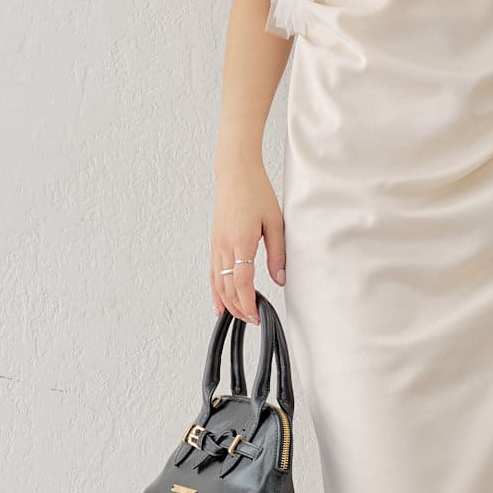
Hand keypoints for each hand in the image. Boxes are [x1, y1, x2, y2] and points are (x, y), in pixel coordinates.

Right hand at [209, 161, 285, 321]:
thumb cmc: (255, 192)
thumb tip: (280, 278)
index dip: (247, 302)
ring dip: (226, 302)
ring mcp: (216, 244)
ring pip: (217, 282)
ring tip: (238, 315)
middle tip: (251, 318)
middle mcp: (224, 245)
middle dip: (238, 307)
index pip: (241, 281)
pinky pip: (212, 272)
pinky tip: (219, 301)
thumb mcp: (275, 222)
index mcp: (241, 241)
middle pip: (226, 287)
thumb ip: (278, 252)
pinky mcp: (214, 242)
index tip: (255, 315)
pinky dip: (215, 290)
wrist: (235, 173)